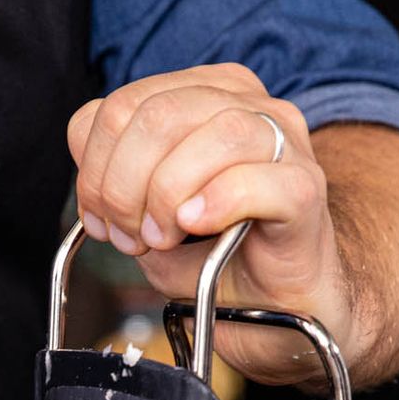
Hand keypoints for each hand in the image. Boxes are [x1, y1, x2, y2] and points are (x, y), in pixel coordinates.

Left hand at [68, 64, 356, 383]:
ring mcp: (283, 141)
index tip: (100, 219)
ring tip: (162, 238)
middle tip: (129, 236)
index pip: (122, 105)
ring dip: (166, 196)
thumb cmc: (214, 252)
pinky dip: (214, 203)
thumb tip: (94, 181)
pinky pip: (255, 180)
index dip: (94, 167)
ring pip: (214, 135)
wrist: (275, 304)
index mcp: (202, 95)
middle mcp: (246, 104)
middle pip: (158, 115)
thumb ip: (114, 182)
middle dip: (124, 186)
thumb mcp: (145, 213)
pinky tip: (197, 225)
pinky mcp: (304, 188)